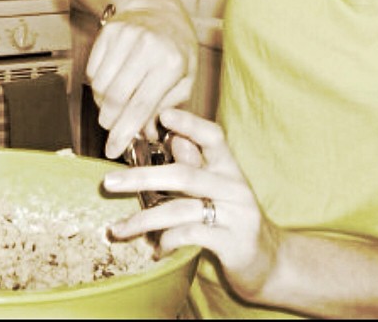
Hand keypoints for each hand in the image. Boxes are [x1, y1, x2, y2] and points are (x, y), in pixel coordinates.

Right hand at [87, 4, 197, 158]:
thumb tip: (147, 135)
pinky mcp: (107, 32)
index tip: (113, 150)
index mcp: (171, 62)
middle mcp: (147, 47)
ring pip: (100, 86)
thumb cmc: (175, 49)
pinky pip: (92, 71)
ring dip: (102, 105)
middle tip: (111, 130)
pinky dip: (97, 86)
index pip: (141, 105)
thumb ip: (167, 109)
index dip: (124, 132)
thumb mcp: (185, 80)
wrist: (158, 10)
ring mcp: (125, 37)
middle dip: (110, 122)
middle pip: (116, 97)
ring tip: (114, 107)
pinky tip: (110, 86)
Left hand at [103, 108, 281, 301]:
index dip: (189, 122)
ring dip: (143, 220)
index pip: (213, 136)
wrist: (270, 263)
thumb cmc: (232, 220)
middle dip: (142, 176)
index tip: (162, 114)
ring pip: (181, 209)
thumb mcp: (216, 190)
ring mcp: (237, 215)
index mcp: (229, 168)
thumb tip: (172, 138)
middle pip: (185, 173)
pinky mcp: (235, 243)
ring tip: (117, 230)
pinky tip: (155, 250)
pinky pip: (191, 237)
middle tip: (108, 183)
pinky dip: (167, 241)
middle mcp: (235, 187)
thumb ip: (195, 166)